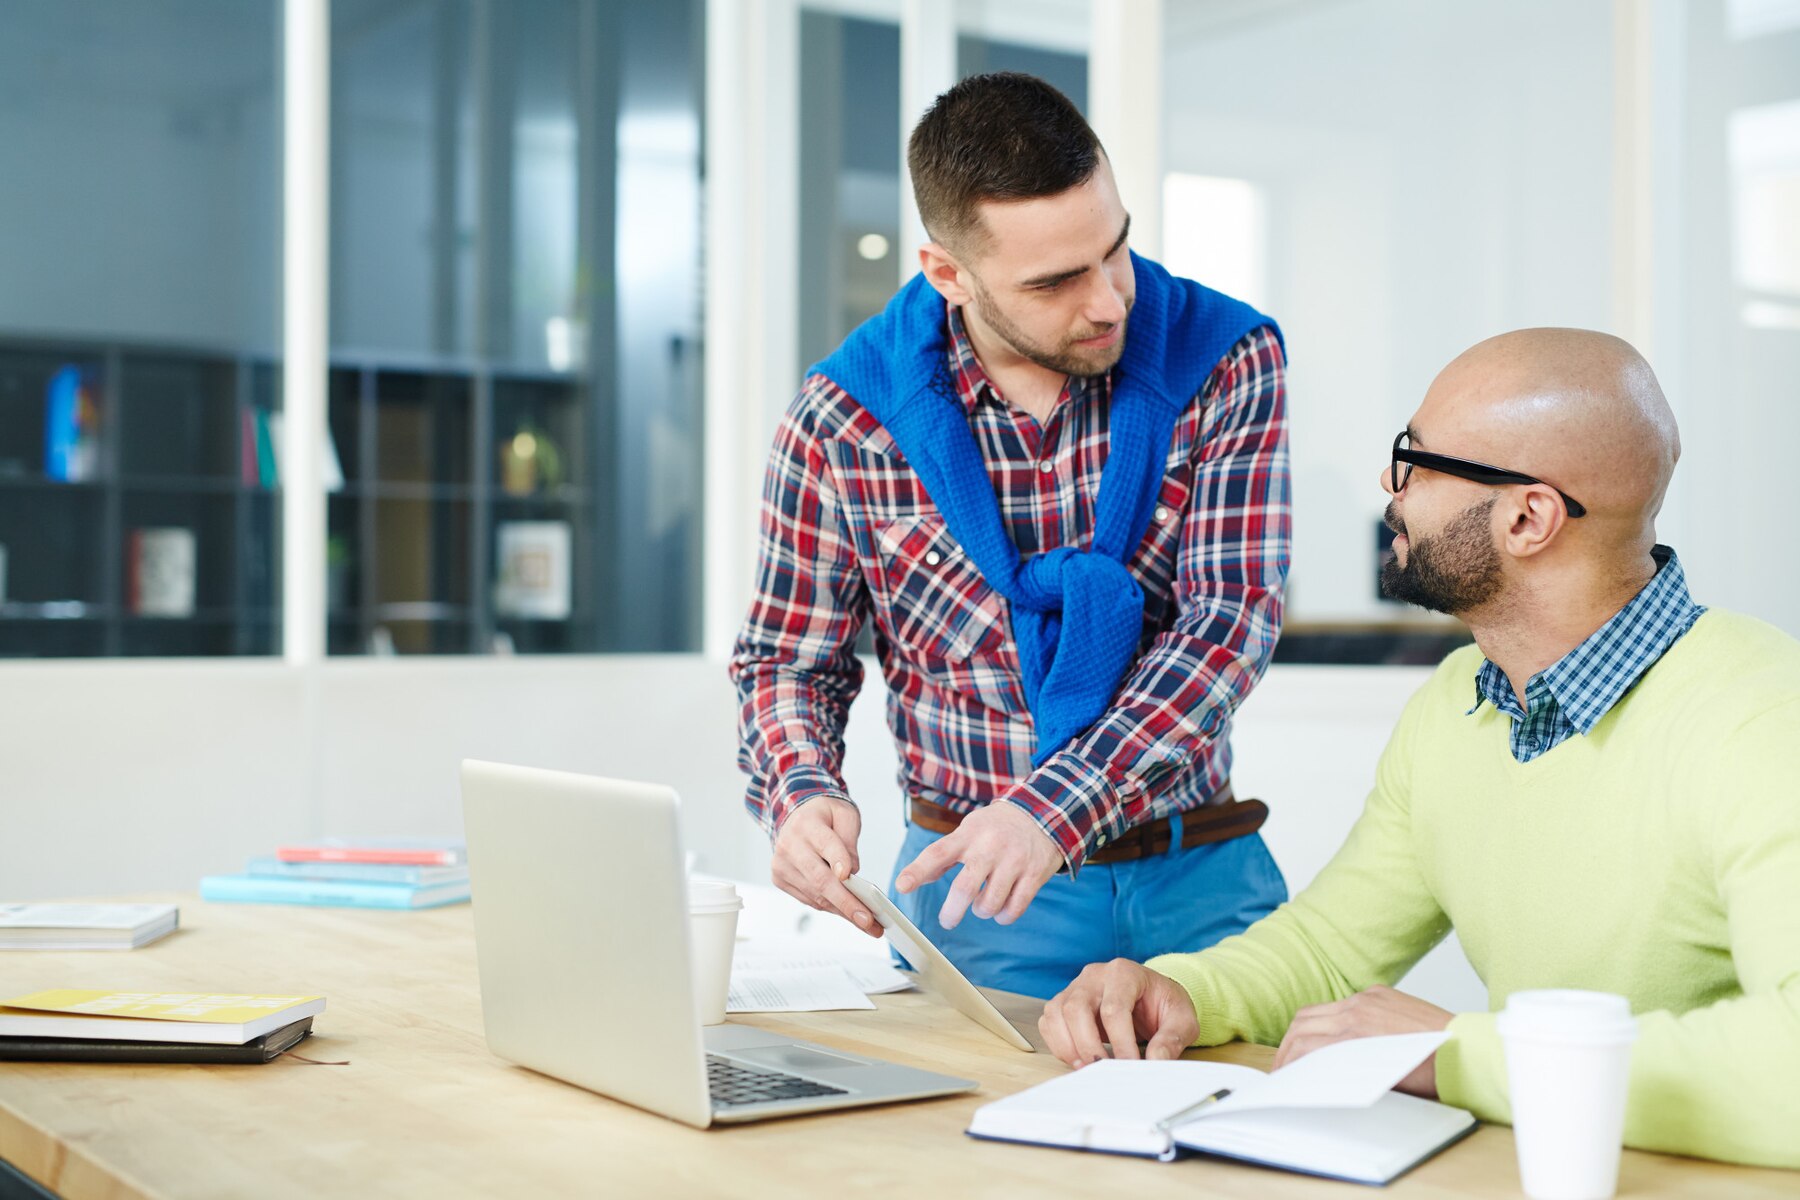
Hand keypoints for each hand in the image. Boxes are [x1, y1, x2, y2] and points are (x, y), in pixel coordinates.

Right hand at [769, 796, 878, 936]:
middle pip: (819, 878)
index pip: (825, 844)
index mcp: (807, 823)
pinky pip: (809, 900)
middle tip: (868, 919)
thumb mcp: (844, 814)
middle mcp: (790, 845)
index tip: (848, 875)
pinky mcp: (780, 879)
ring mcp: (782, 864)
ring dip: (842, 911)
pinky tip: (847, 912)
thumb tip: (852, 871)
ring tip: (867, 922)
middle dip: (846, 902)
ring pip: (815, 895)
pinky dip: (830, 908)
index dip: (837, 859)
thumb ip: (850, 838)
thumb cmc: (824, 816)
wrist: (796, 817)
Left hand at [894, 801, 1063, 927]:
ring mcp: (1014, 861)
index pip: (937, 853)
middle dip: (952, 912)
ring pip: (989, 904)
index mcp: (968, 834)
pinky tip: (1002, 909)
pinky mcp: (1034, 874)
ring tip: (982, 905)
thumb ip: (945, 854)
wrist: (1043, 812)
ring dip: (981, 911)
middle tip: (947, 919)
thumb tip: (915, 878)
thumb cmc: (998, 826)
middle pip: (964, 888)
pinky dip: (1004, 916)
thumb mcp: (969, 830)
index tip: (901, 886)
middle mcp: (990, 847)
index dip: (917, 870)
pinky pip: (1014, 909)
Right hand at [1038, 959, 1198, 1066]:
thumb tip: (1156, 1060)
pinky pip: (1049, 1022)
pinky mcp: (1064, 1001)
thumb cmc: (1165, 1006)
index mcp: (1124, 972)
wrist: (1152, 997)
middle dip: (1088, 1045)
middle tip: (1104, 1070)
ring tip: (1089, 1068)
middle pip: (1077, 1008)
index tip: (1131, 1067)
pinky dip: (1059, 1044)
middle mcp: (1095, 975)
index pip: (1114, 1008)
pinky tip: (1078, 1058)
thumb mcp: (1182, 1020)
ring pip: (1057, 1013)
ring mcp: (1076, 986)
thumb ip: (1172, 1039)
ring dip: (1069, 1046)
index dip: (1120, 1043)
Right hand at [1274, 985, 1452, 1096]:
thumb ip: (1344, 1070)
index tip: (1283, 1073)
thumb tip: (1321, 1073)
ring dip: (1305, 1028)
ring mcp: (1366, 998)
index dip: (1287, 1060)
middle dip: (1287, 1044)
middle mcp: (1355, 1010)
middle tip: (1283, 1062)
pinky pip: (1343, 1002)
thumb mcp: (1380, 1081)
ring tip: (1301, 1047)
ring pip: (1318, 1010)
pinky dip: (1330, 1018)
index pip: (1303, 1044)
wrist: (1466, 1052)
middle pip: (1302, 1022)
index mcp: (1353, 1034)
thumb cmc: (1429, 1073)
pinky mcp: (1379, 992)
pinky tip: (1332, 1033)